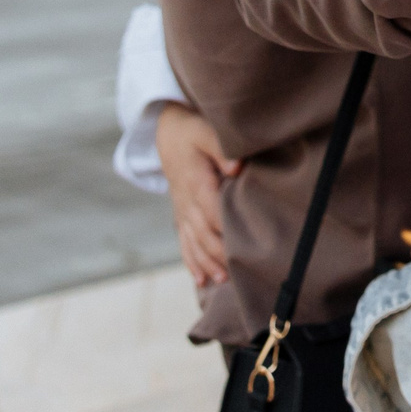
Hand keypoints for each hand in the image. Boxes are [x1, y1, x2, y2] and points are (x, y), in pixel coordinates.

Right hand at [154, 103, 241, 289]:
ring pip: (193, 242)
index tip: (243, 246)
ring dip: (206, 262)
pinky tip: (200, 280)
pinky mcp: (180, 214)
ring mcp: (181, 211)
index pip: (212, 212)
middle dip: (218, 254)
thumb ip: (222, 149)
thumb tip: (236, 168)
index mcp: (196, 183)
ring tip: (222, 280)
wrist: (167, 134)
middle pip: (203, 234)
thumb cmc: (192, 131)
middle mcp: (186, 202)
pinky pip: (183, 242)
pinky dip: (191, 261)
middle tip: (237, 273)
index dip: (226, 230)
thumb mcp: (206, 132)